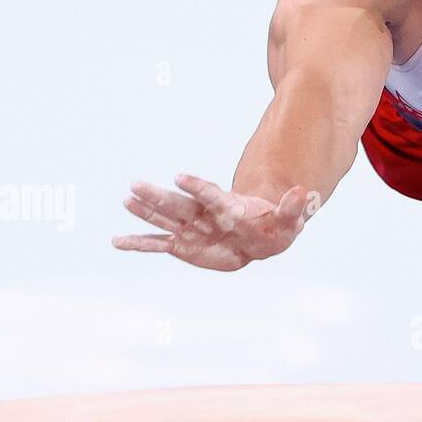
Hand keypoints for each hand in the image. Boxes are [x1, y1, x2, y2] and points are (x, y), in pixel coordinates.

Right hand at [112, 174, 311, 270]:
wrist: (260, 235)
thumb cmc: (274, 225)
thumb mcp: (288, 220)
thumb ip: (293, 208)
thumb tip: (305, 194)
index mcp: (226, 206)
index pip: (210, 194)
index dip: (197, 186)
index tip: (180, 177)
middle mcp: (203, 214)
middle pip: (178, 204)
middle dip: (158, 197)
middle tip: (135, 184)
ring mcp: (190, 228)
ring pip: (164, 220)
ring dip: (145, 212)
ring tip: (126, 200)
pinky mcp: (182, 245)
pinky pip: (156, 245)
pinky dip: (138, 244)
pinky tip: (117, 241)